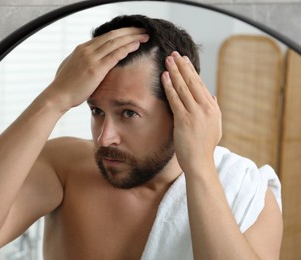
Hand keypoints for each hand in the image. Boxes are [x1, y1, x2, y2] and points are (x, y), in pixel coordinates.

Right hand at [46, 27, 148, 110]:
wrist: (57, 95)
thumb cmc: (64, 86)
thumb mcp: (71, 67)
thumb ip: (81, 61)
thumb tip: (87, 60)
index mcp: (81, 48)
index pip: (105, 36)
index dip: (120, 33)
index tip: (132, 33)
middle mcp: (86, 50)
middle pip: (113, 35)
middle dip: (130, 31)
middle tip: (143, 30)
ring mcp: (91, 58)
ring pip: (116, 42)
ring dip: (132, 37)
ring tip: (145, 36)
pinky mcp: (96, 69)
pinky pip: (115, 55)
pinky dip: (127, 48)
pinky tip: (137, 45)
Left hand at [161, 51, 221, 172]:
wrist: (200, 162)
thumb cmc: (204, 146)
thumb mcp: (215, 126)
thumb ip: (213, 109)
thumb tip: (212, 96)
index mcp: (212, 108)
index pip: (200, 84)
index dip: (191, 71)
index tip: (184, 60)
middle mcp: (206, 108)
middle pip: (193, 81)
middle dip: (182, 66)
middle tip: (174, 54)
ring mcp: (195, 113)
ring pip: (183, 87)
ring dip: (174, 72)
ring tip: (168, 60)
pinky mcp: (184, 120)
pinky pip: (175, 99)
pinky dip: (169, 86)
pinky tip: (164, 77)